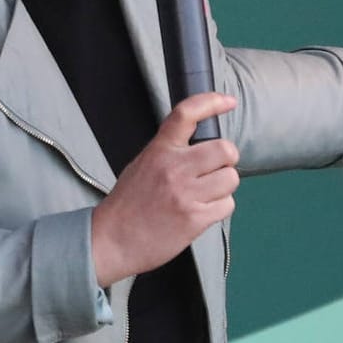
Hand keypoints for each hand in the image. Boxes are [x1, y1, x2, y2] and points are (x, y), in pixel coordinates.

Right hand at [91, 92, 239, 286]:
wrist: (111, 240)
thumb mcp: (142, 164)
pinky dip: (220, 208)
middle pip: (225, 149)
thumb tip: (201, 145)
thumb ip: (169, 152)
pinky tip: (202, 211)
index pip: (187, 114)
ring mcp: (186, 194)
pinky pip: (227, 205)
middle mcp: (174, 168)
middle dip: (226, 160)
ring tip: (205, 194)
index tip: (228, 101)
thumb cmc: (127, 204)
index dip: (211, 102)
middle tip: (215, 169)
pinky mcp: (194, 219)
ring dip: (224, 186)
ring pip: (230, 178)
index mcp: (160, 150)